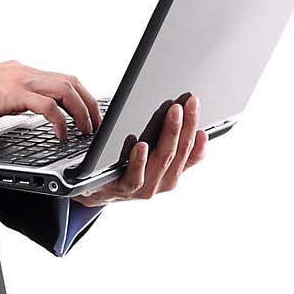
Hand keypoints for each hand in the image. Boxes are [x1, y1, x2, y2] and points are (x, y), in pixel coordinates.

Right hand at [0, 60, 100, 136]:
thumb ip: (17, 97)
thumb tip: (32, 110)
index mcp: (24, 72)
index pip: (62, 78)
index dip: (81, 96)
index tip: (89, 113)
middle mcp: (26, 72)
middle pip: (71, 81)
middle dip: (89, 104)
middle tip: (96, 125)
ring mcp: (20, 81)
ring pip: (65, 89)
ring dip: (80, 111)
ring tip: (85, 130)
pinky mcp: (13, 94)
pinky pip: (46, 106)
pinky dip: (59, 120)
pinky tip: (62, 133)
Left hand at [74, 95, 207, 205]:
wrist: (94, 190)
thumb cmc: (126, 170)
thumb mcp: (155, 161)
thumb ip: (176, 150)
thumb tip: (199, 132)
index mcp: (171, 175)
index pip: (191, 152)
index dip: (196, 130)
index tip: (197, 107)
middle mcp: (161, 183)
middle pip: (177, 152)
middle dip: (184, 126)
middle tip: (186, 103)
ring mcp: (143, 188)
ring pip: (161, 161)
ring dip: (169, 135)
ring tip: (172, 114)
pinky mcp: (122, 188)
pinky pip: (135, 176)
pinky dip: (139, 160)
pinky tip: (141, 144)